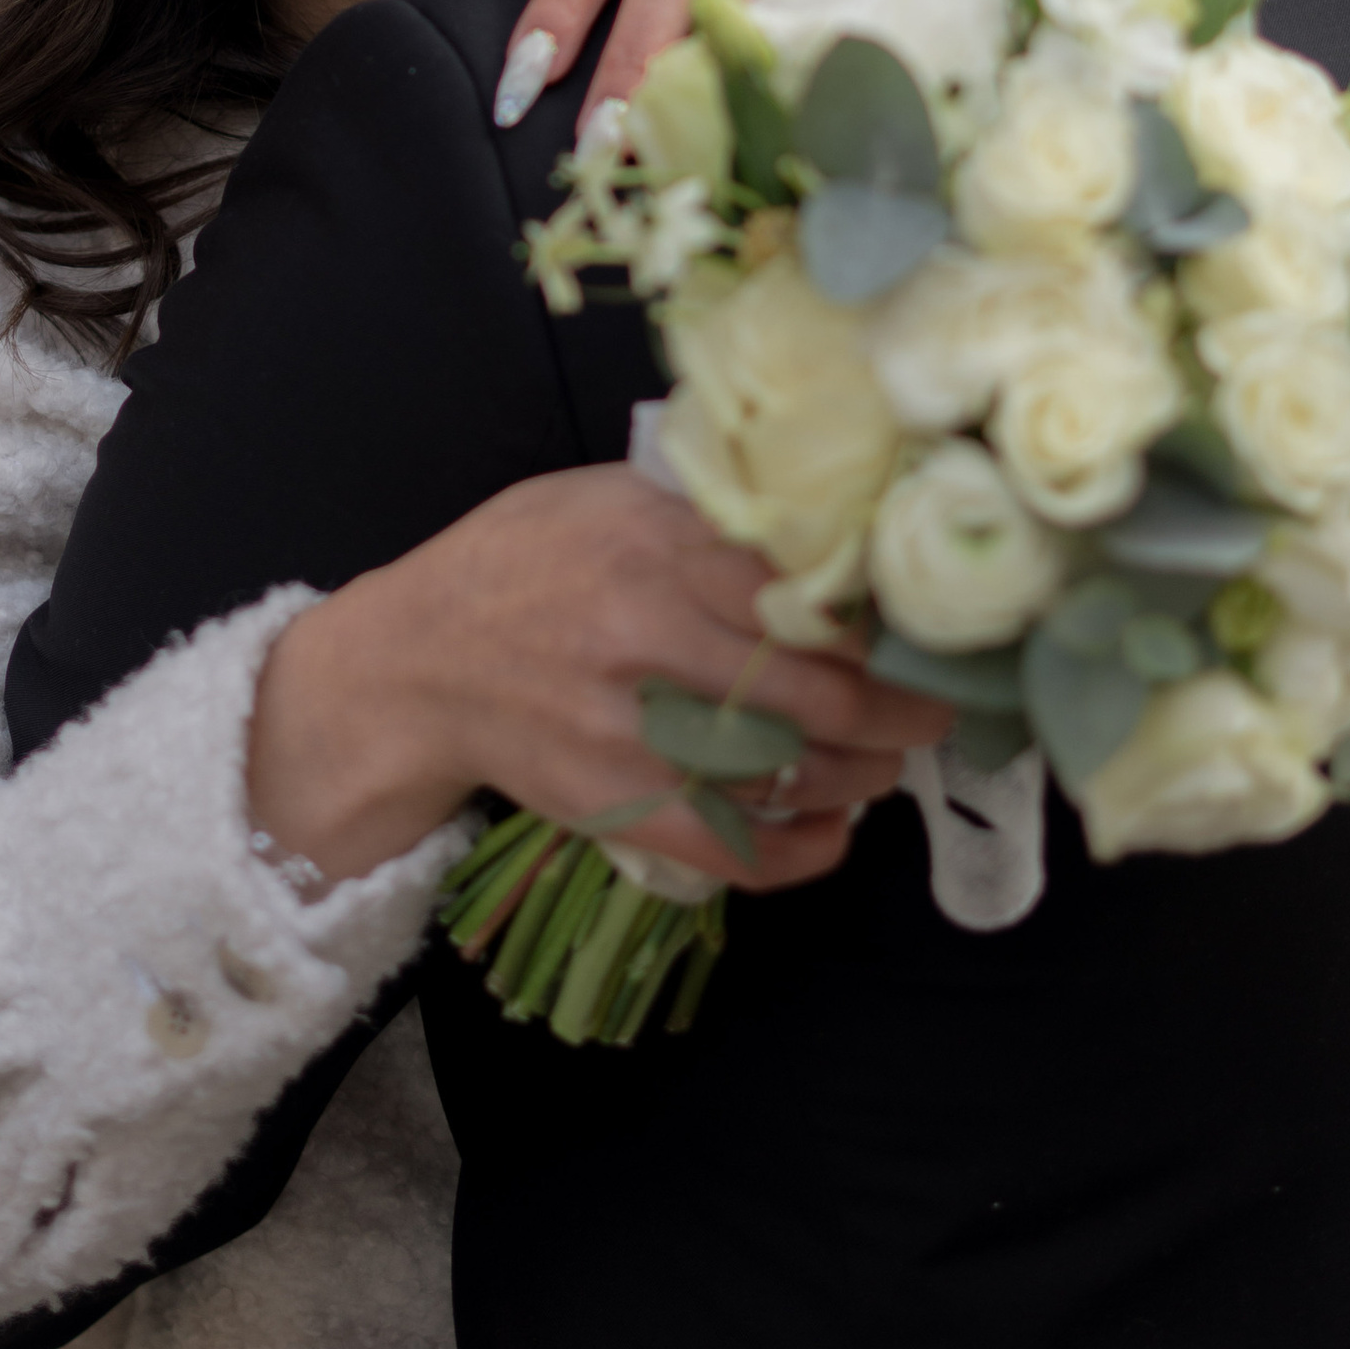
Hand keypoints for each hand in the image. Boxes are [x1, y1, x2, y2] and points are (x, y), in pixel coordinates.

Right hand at [244, 465, 951, 893]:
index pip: (810, 593)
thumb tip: (825, 526)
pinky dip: (805, 849)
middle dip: (904, 709)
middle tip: (936, 708)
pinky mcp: (617, 805)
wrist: (414, 664)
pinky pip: (737, 849)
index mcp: (656, 548)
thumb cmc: (518, 565)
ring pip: (792, 772)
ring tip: (884, 762)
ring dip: (864, 776)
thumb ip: (704, 512)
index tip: (925, 629)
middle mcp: (649, 638)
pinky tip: (834, 830)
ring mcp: (632, 732)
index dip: (884, 622)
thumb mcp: (603, 498)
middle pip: (822, 691)